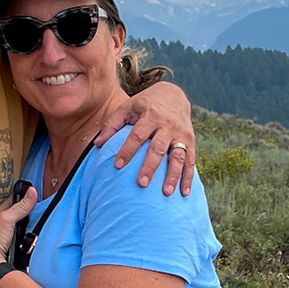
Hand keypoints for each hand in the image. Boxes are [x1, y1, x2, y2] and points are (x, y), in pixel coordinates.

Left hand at [0, 185, 36, 277]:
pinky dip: (30, 235)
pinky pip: (26, 236)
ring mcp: (10, 232)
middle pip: (21, 212)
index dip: (22, 193)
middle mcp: (5, 221)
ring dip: (31, 224)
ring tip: (40, 220)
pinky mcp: (14, 243)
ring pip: (24, 224)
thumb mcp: (8, 218)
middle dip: (28, 209)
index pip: (14, 198)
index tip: (32, 189)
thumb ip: (21, 206)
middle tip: (38, 205)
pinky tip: (33, 235)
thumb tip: (32, 192)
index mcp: (1, 212)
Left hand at [100, 79, 195, 194]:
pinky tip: (184, 192)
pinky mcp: (191, 141)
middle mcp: (167, 124)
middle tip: (142, 184)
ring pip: (178, 156)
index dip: (128, 150)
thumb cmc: (145, 104)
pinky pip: (190, 160)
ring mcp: (181, 133)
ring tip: (166, 193)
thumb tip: (98, 145)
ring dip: (173, 175)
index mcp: (150, 115)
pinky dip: (188, 177)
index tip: (117, 165)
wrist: (174, 94)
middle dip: (150, 167)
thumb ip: (112, 124)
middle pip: (158, 148)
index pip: (137, 135)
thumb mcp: (127, 107)